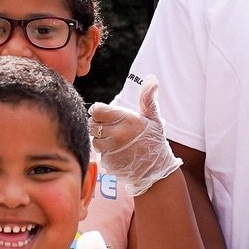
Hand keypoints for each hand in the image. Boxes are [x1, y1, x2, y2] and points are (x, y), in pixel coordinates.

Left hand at [88, 75, 182, 196]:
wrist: (157, 170)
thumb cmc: (154, 141)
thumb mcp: (153, 118)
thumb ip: (148, 98)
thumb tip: (151, 78)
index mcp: (126, 120)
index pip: (96, 110)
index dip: (98, 111)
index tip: (104, 114)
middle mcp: (117, 134)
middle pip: (92, 124)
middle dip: (98, 124)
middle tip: (110, 127)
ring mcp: (112, 150)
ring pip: (94, 140)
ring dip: (100, 139)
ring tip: (114, 140)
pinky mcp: (109, 162)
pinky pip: (99, 154)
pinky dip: (105, 153)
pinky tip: (117, 153)